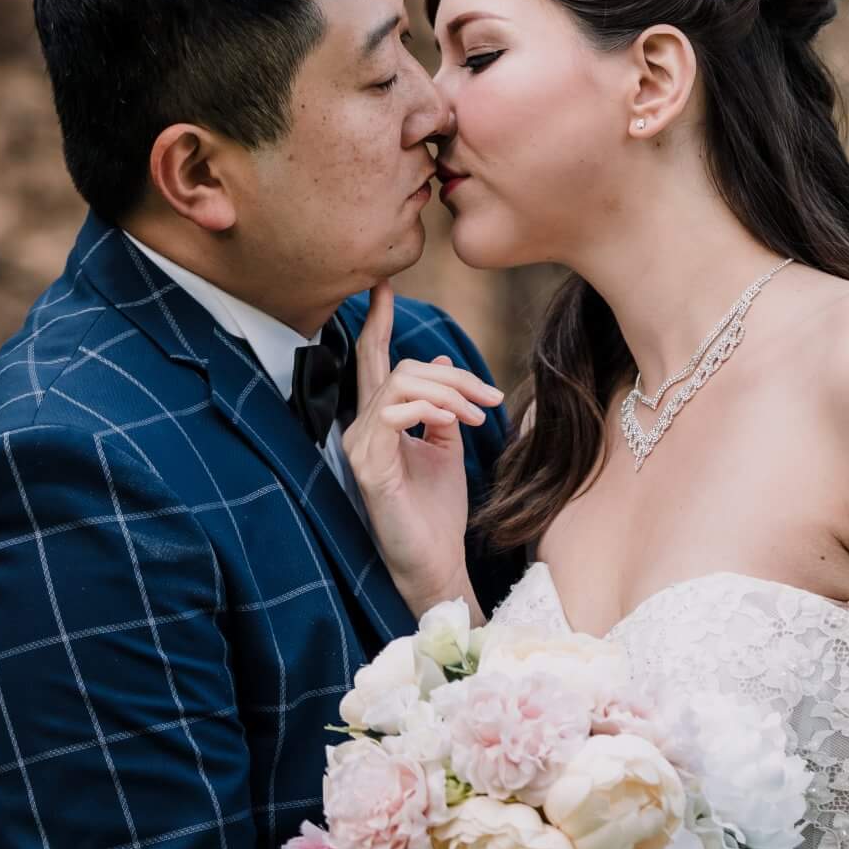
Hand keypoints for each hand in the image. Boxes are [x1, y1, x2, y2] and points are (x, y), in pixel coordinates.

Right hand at [341, 281, 501, 613]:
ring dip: (449, 392)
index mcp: (380, 422)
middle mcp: (360, 429)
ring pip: (399, 385)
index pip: (374, 362)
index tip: (384, 285)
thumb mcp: (445, 447)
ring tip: (478, 414)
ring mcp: (358, 447)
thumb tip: (437, 362)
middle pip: (401, 368)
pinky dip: (429, 409)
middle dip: (453, 375)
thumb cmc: (438, 511)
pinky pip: (392, 414)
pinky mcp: (367, 466)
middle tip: (489, 397)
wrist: (435, 563)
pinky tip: (455, 423)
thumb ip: (441, 406)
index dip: (377, 322)